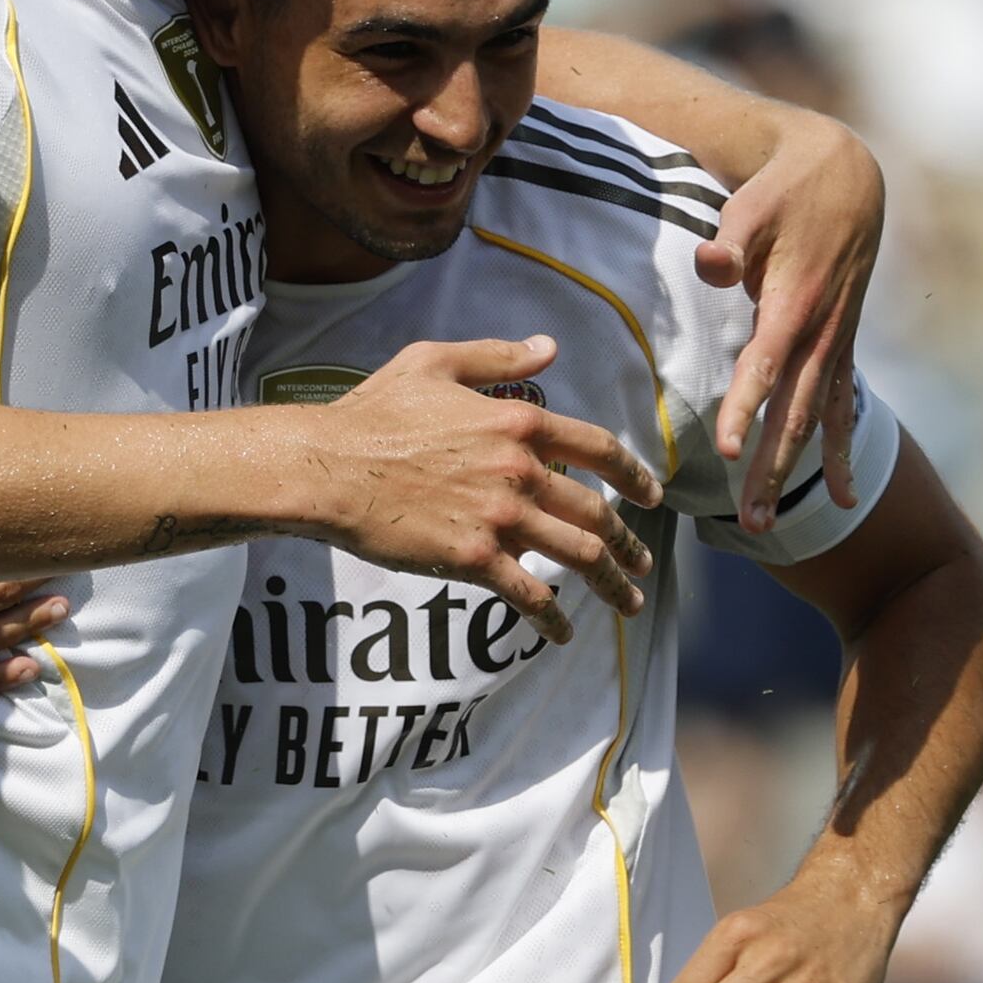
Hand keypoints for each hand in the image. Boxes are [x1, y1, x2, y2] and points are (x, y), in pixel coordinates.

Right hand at [300, 335, 660, 640]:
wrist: (329, 469)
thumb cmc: (373, 413)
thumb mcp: (434, 363)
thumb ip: (497, 356)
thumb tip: (549, 348)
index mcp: (518, 421)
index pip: (598, 448)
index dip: (633, 474)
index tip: (653, 494)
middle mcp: (521, 471)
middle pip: (596, 512)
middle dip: (629, 543)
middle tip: (643, 563)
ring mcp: (501, 518)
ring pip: (578, 556)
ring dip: (611, 583)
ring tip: (628, 600)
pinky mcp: (475, 559)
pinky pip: (530, 597)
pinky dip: (554, 619)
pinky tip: (564, 634)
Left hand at [700, 112, 882, 529]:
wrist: (848, 175)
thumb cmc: (788, 189)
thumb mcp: (755, 202)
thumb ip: (732, 238)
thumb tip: (710, 263)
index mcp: (796, 302)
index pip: (766, 365)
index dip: (746, 408)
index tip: (727, 450)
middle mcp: (822, 333)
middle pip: (794, 411)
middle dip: (771, 467)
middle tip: (748, 520)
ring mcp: (836, 343)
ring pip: (815, 420)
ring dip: (795, 473)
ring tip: (767, 524)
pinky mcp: (841, 345)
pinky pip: (841, 407)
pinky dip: (840, 452)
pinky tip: (845, 496)